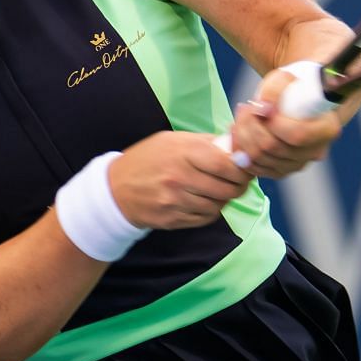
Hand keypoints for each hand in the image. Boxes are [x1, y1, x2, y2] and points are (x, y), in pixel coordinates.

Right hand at [109, 131, 253, 229]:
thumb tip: (237, 145)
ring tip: (218, 190)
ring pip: (218, 205)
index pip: (227, 164)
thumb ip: (205, 143)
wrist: (115, 189)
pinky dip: (210, 211)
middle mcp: (180, 178)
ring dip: (223, 199)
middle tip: (238, 182)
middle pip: (227, 188)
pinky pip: (205, 218)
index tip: (245, 167)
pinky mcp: (173, 219)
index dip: (242, 168)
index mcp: (182, 152)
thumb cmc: (147, 159)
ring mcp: (176, 201)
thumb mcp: (172, 140)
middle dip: (238, 186)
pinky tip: (203, 202)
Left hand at [224, 62, 360, 177]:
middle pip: (273, 148)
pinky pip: (253, 168)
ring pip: (260, 159)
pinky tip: (239, 132)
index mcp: (326, 129)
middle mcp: (314, 152)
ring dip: (242, 136)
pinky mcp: (280, 171)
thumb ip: (275, 88)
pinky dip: (240, 150)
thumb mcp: (286, 77)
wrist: (297, 98)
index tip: (260, 105)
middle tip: (244, 107)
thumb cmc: (294, 85)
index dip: (273, 123)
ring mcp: (297, 164)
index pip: (297, 135)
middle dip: (251, 126)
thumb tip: (263, 110)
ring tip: (242, 116)